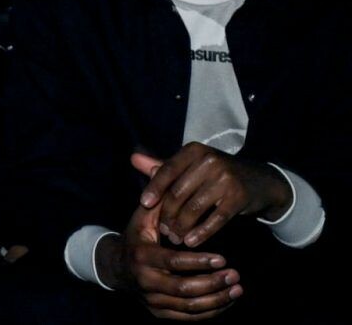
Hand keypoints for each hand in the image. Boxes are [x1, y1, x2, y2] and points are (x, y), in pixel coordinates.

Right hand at [96, 195, 240, 318]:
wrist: (117, 267)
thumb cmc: (137, 236)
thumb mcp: (143, 218)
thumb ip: (158, 200)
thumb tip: (162, 169)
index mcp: (141, 256)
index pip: (173, 262)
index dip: (199, 262)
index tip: (223, 258)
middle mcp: (145, 282)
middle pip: (184, 290)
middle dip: (213, 283)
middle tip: (236, 275)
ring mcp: (152, 301)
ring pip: (189, 307)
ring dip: (217, 299)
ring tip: (237, 288)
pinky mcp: (160, 313)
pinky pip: (189, 317)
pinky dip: (211, 311)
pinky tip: (228, 300)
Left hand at [132, 146, 291, 249]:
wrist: (261, 182)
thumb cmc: (217, 173)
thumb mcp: (192, 166)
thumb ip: (163, 166)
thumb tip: (133, 158)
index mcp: (194, 151)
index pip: (167, 170)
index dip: (154, 188)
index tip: (143, 204)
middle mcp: (209, 161)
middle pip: (179, 192)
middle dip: (168, 213)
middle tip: (162, 230)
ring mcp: (225, 178)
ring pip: (194, 208)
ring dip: (182, 226)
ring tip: (174, 238)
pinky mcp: (238, 197)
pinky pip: (215, 219)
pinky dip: (201, 232)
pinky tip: (191, 242)